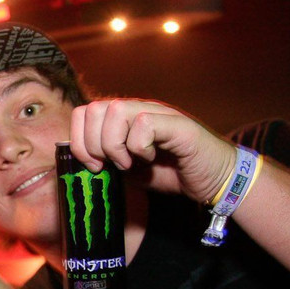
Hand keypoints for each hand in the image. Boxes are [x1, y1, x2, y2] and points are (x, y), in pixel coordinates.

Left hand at [70, 99, 235, 203]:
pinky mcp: (178, 124)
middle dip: (92, 145)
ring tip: (130, 163)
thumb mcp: (127, 169)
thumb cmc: (170, 172)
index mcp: (122, 118)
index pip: (83, 113)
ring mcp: (158, 113)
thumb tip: (76, 162)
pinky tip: (150, 158)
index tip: (94, 166)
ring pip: (115, 111)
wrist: (213, 180)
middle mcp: (138, 109)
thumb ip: (105, 159)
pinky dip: (140, 147)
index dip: (79, 141)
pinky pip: (143, 124)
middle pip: (93, 109)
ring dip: (114, 145)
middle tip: (109, 166)